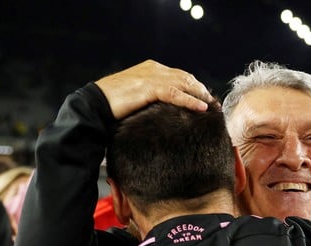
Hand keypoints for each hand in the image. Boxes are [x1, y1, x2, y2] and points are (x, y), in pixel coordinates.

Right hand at [95, 60, 213, 119]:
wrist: (95, 104)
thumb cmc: (113, 105)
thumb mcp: (138, 98)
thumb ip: (153, 99)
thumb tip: (168, 112)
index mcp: (151, 69)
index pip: (180, 76)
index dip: (196, 87)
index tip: (207, 99)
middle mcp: (153, 70)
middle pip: (186, 78)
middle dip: (202, 90)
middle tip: (215, 104)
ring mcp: (151, 77)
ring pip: (184, 83)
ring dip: (201, 95)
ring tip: (213, 106)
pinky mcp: (148, 88)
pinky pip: (174, 94)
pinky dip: (190, 100)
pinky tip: (202, 108)